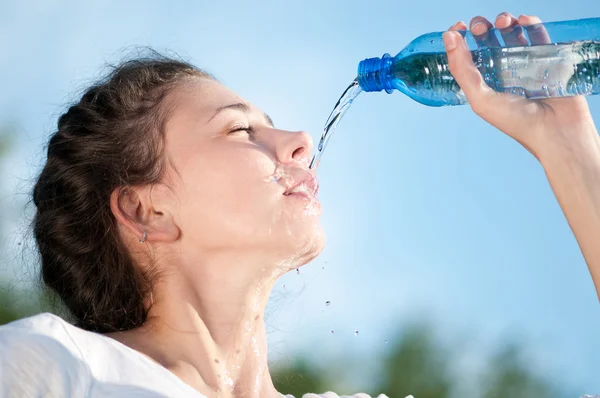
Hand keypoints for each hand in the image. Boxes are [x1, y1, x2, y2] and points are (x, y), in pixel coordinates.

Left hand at [442, 13, 597, 160]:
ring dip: (503, 21)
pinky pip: (536, 34)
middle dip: (481, 28)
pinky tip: (523, 21)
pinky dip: (529, 23)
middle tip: (479, 27)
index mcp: (483, 82)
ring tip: (502, 22)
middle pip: (487, 40)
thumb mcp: (480, 98)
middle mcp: (501, 71)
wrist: (556, 129)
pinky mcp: (546, 57)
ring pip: (510, 33)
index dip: (460, 39)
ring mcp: (524, 63)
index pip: (467, 55)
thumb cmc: (516, 121)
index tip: (458, 27)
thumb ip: (462, 69)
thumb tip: (448, 37)